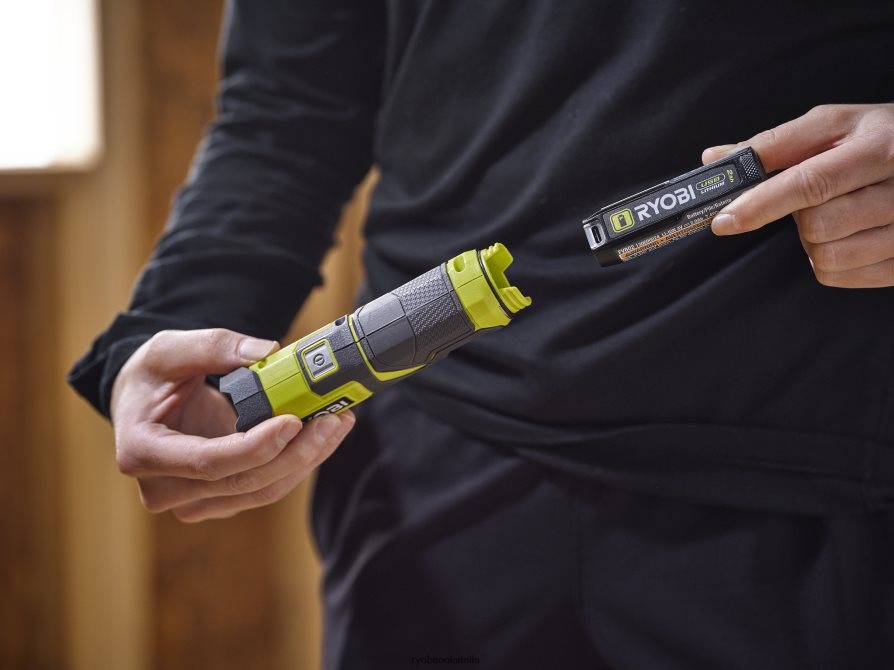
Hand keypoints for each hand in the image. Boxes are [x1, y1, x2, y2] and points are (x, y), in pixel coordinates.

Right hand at [110, 328, 354, 521]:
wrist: (141, 404)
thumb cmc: (151, 377)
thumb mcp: (168, 349)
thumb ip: (213, 346)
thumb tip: (266, 352)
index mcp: (142, 452)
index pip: (208, 462)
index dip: (255, 447)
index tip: (293, 421)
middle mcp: (164, 490)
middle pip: (243, 482)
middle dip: (296, 453)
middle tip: (333, 418)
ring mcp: (192, 502)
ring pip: (261, 491)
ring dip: (306, 460)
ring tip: (337, 422)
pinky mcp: (219, 500)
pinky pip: (266, 488)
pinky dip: (298, 462)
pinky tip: (323, 435)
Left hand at [703, 104, 893, 287]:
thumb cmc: (881, 139)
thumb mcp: (835, 125)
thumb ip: (774, 144)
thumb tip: (716, 158)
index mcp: (880, 147)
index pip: (811, 183)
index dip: (761, 204)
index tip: (724, 219)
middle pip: (816, 226)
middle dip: (799, 217)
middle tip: (817, 198)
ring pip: (827, 256)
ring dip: (813, 241)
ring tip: (836, 214)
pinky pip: (840, 276)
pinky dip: (829, 260)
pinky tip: (847, 235)